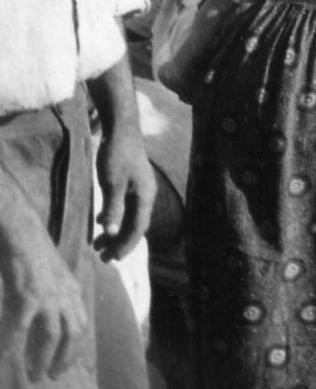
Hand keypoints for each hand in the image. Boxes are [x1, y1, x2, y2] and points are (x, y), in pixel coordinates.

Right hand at [0, 228, 87, 379]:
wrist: (24, 235)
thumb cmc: (35, 256)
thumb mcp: (53, 278)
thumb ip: (56, 298)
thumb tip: (50, 321)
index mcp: (74, 292)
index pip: (80, 326)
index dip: (74, 349)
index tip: (65, 365)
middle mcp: (67, 297)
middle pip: (73, 335)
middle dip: (64, 359)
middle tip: (51, 377)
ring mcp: (49, 297)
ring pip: (52, 337)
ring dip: (43, 359)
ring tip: (33, 375)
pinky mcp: (28, 297)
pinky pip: (22, 328)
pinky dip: (15, 344)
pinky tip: (8, 357)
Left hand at [95, 127, 152, 262]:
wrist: (121, 129)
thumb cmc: (117, 155)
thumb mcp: (112, 183)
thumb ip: (114, 208)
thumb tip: (113, 232)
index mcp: (145, 196)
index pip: (137, 227)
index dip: (126, 245)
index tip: (113, 259)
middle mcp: (145, 195)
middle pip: (134, 225)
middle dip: (120, 243)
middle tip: (103, 259)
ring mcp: (138, 188)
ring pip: (128, 217)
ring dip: (115, 232)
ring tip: (98, 245)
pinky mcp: (130, 182)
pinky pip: (123, 207)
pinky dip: (113, 218)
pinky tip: (102, 222)